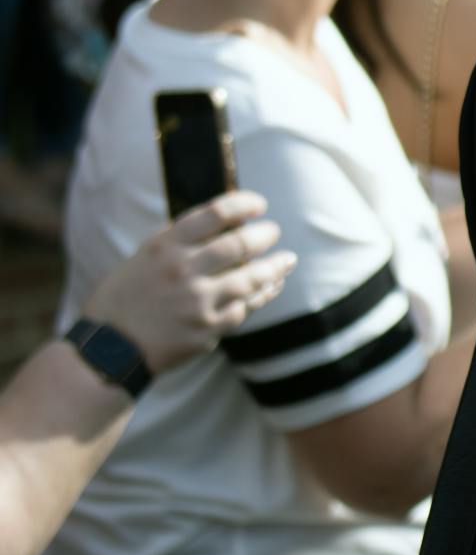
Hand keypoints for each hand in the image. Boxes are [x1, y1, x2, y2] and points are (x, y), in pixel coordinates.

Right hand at [80, 190, 295, 371]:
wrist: (108, 350)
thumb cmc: (125, 298)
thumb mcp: (143, 258)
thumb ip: (180, 240)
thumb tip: (226, 219)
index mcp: (164, 247)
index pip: (216, 213)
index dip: (244, 204)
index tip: (259, 205)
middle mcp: (183, 270)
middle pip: (240, 243)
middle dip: (265, 234)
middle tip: (274, 231)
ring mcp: (198, 301)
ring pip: (252, 277)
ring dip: (276, 266)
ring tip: (287, 260)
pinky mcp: (208, 329)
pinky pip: (245, 307)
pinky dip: (262, 295)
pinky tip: (270, 287)